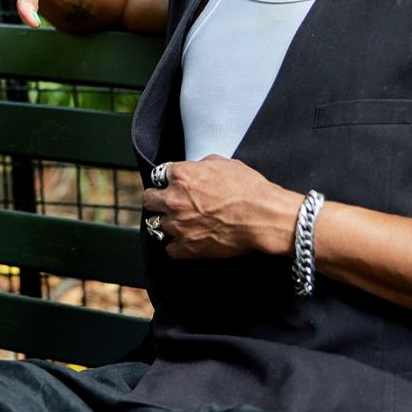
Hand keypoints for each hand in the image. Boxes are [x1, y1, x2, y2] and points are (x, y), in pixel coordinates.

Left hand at [143, 155, 301, 259]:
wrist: (263, 216)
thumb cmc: (249, 188)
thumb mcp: (224, 163)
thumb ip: (201, 165)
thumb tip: (195, 169)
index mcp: (181, 175)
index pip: (159, 175)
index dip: (168, 179)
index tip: (173, 184)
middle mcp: (174, 199)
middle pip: (149, 199)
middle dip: (157, 199)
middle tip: (169, 203)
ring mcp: (178, 225)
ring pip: (156, 224)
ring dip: (169, 222)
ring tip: (182, 222)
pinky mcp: (187, 248)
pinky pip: (169, 248)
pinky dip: (176, 244)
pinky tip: (187, 239)